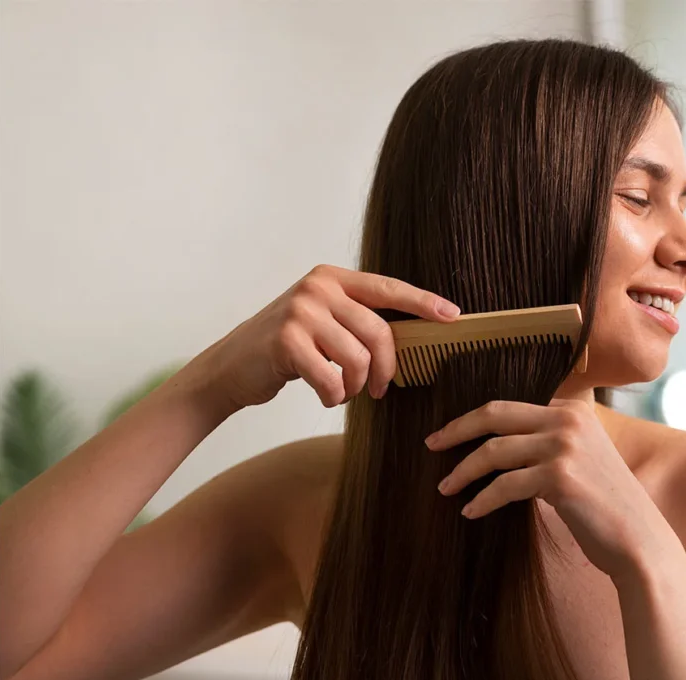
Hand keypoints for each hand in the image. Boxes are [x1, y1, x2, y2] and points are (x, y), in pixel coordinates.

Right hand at [186, 264, 459, 411]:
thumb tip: (414, 335)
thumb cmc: (286, 347)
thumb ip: (358, 319)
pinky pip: (332, 379)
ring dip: (357, 386)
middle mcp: (318, 288)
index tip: (453, 316)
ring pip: (357, 358)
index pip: (388, 288)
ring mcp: (300, 311)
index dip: (423, 302)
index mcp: (333, 278)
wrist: (232, 366)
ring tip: (345, 391)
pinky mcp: (286, 341)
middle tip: (379, 390)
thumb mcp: (323, 320)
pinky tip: (325, 395)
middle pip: (378, 332)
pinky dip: (334, 396)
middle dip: (386, 368)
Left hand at [426, 398, 671, 579]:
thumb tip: (496, 442)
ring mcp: (564, 447)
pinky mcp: (559, 477)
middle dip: (456, 430)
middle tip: (430, 445)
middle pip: (495, 415)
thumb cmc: (603, 504)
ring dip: (463, 471)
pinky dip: (482, 499)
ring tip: (445, 488)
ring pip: (494, 452)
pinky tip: (470, 511)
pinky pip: (504, 486)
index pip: (508, 407)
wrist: (637, 539)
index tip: (449, 434)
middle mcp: (567, 420)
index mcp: (571, 410)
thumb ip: (547, 441)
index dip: (473, 419)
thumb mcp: (580, 457)